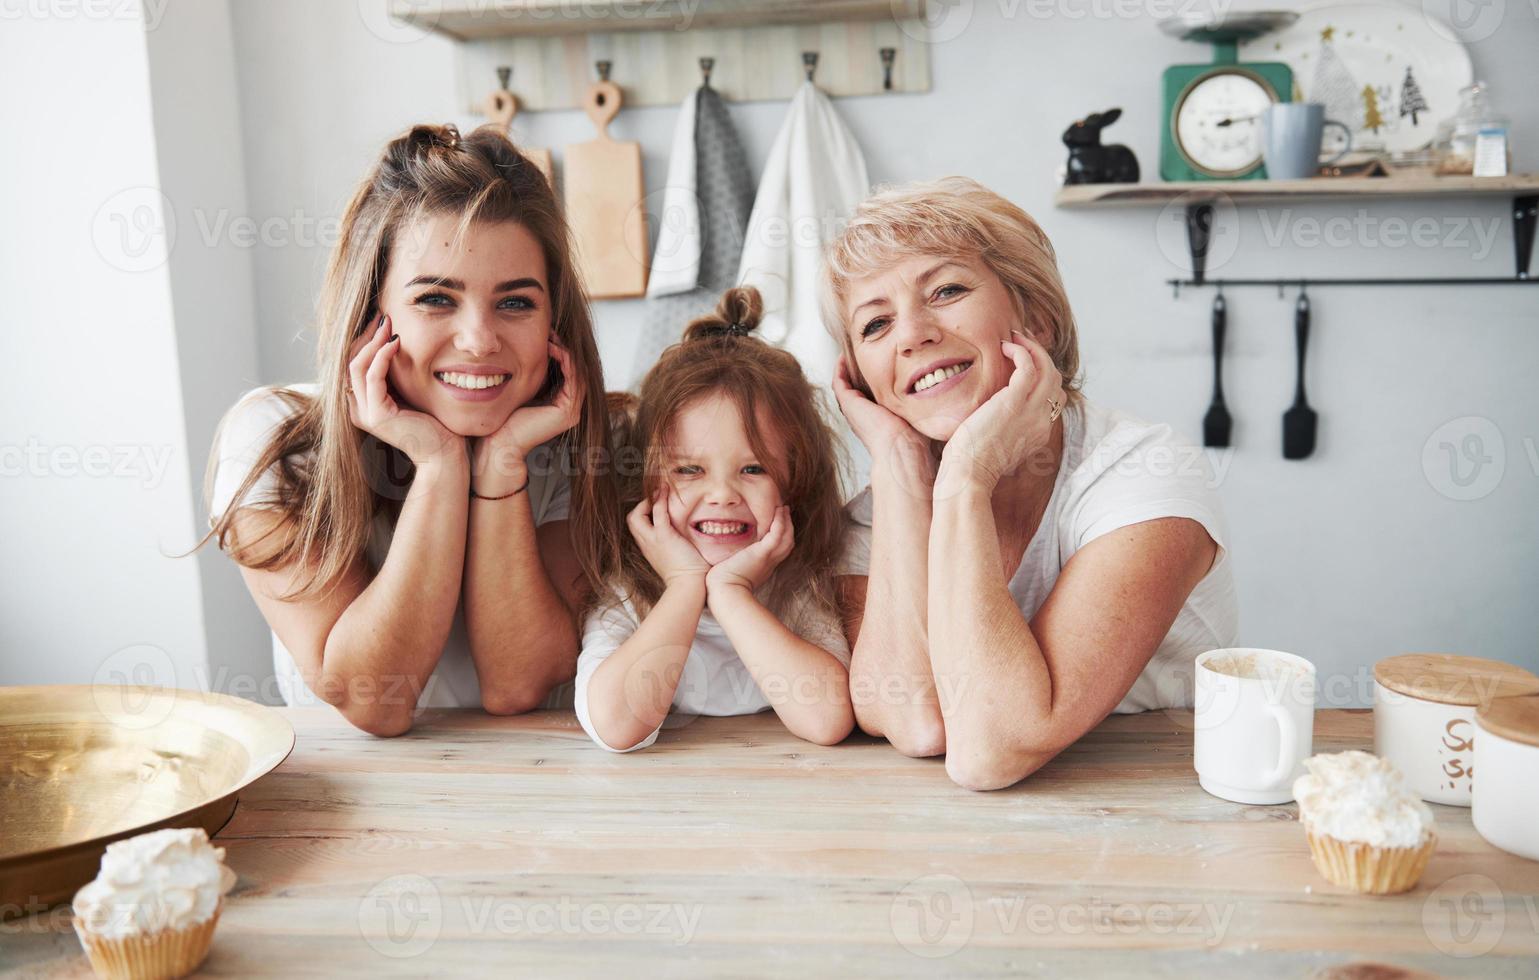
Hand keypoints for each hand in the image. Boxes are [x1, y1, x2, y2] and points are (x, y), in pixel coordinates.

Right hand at [348, 316, 461, 464]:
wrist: (444, 453)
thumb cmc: (434, 423)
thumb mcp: (410, 391)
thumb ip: (397, 374)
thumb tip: (396, 343)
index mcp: (363, 403)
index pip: (354, 363)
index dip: (365, 340)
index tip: (381, 321)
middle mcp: (358, 408)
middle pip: (350, 361)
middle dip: (366, 336)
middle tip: (382, 317)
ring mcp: (364, 413)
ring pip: (357, 366)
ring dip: (373, 342)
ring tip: (388, 324)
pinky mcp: (377, 416)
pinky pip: (373, 378)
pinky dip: (382, 357)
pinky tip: (396, 343)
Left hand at [474, 340, 584, 495]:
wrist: (499, 444)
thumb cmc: (503, 418)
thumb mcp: (520, 390)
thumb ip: (530, 375)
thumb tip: (524, 351)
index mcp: (562, 404)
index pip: (568, 370)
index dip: (559, 350)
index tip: (546, 333)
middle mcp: (571, 408)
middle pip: (576, 369)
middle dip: (564, 347)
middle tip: (551, 329)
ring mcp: (573, 411)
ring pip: (577, 371)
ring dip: (565, 350)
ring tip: (551, 335)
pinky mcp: (568, 412)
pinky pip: (573, 377)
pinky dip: (564, 359)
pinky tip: (551, 347)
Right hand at [626, 488, 709, 587]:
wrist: (688, 587)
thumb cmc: (688, 577)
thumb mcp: (675, 560)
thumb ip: (675, 548)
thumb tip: (687, 540)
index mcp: (649, 549)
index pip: (638, 527)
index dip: (644, 514)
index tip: (657, 506)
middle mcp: (647, 544)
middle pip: (631, 519)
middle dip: (641, 506)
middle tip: (657, 499)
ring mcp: (653, 540)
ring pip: (637, 515)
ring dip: (649, 500)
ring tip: (661, 490)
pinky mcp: (664, 536)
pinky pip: (658, 512)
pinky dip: (661, 499)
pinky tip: (667, 490)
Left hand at [706, 505, 792, 595]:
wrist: (725, 593)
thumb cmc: (723, 586)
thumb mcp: (732, 572)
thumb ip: (733, 563)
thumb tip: (724, 558)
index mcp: (763, 566)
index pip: (778, 549)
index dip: (780, 536)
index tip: (777, 525)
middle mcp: (769, 562)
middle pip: (787, 542)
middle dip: (788, 526)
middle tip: (785, 511)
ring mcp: (768, 558)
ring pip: (786, 537)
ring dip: (786, 521)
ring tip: (783, 508)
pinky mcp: (763, 553)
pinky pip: (777, 534)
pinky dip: (780, 522)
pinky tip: (779, 512)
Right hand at [832, 358, 937, 499]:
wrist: (902, 450)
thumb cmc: (916, 440)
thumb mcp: (921, 417)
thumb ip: (927, 408)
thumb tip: (952, 403)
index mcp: (877, 419)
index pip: (871, 397)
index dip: (873, 380)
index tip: (880, 364)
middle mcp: (862, 415)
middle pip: (855, 390)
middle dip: (859, 373)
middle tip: (863, 355)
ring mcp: (853, 410)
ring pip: (844, 386)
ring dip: (848, 369)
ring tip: (852, 352)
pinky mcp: (849, 404)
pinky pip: (838, 382)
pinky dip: (840, 368)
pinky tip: (845, 356)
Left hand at [939, 330, 1063, 492]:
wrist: (968, 475)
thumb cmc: (972, 464)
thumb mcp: (996, 446)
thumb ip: (1002, 430)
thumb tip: (991, 418)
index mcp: (1038, 431)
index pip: (1052, 396)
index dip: (1041, 374)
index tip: (1023, 360)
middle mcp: (1041, 420)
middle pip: (1054, 378)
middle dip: (1040, 355)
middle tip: (1020, 340)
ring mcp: (1032, 411)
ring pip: (1047, 368)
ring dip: (1032, 347)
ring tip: (1013, 337)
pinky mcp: (1014, 401)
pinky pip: (1028, 365)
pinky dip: (1020, 351)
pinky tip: (1003, 347)